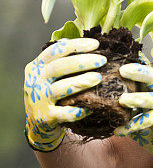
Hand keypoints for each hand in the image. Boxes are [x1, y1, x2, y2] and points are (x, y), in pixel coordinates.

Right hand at [24, 37, 107, 151]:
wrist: (36, 123)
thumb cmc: (49, 94)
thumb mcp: (49, 76)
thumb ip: (61, 61)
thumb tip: (84, 44)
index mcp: (37, 67)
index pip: (55, 51)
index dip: (75, 46)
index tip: (96, 44)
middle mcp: (35, 81)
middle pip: (58, 67)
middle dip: (81, 62)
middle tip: (102, 60)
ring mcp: (38, 99)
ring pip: (60, 88)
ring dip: (80, 82)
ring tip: (98, 78)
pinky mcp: (45, 117)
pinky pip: (64, 113)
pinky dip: (78, 111)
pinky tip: (91, 108)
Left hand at [114, 61, 152, 167]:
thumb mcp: (138, 122)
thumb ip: (126, 114)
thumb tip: (101, 109)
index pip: (144, 75)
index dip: (134, 65)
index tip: (118, 58)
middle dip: (138, 71)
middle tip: (121, 70)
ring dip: (137, 98)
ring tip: (122, 100)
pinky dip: (138, 123)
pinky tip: (122, 130)